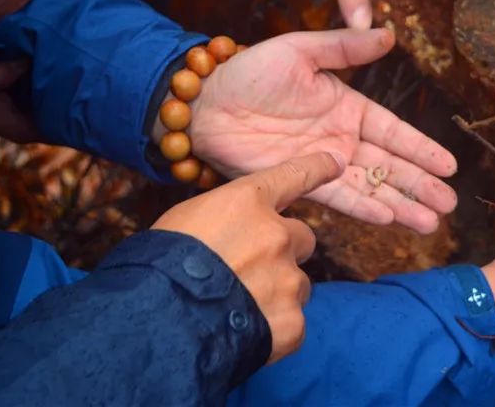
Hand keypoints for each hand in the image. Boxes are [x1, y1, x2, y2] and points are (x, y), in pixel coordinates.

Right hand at [152, 152, 342, 362]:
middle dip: (285, 251)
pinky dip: (273, 329)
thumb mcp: (185, 222)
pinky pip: (292, 322)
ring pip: (297, 284)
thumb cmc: (158, 267)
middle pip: (302, 237)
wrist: (159, 322)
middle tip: (252, 271)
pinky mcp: (291, 321)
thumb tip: (232, 237)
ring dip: (277, 293)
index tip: (335, 161)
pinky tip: (244, 333)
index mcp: (247, 203)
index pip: (291, 176)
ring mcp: (287, 279)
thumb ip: (224, 222)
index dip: (316, 168)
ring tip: (238, 308)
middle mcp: (276, 235)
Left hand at [178, 28, 457, 233]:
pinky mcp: (298, 181)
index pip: (393, 131)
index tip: (450, 166)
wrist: (205, 103)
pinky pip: (337, 196)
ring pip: (370, 187)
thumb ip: (344, 48)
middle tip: (450, 206)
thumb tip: (388, 35)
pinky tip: (388, 218)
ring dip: (400, 205)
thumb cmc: (250, 72)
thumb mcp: (300, 50)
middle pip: (389, 166)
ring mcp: (321, 163)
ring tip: (430, 222)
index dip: (421, 149)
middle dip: (420, 186)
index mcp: (346, 107)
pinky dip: (362, 207)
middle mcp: (340, 139)